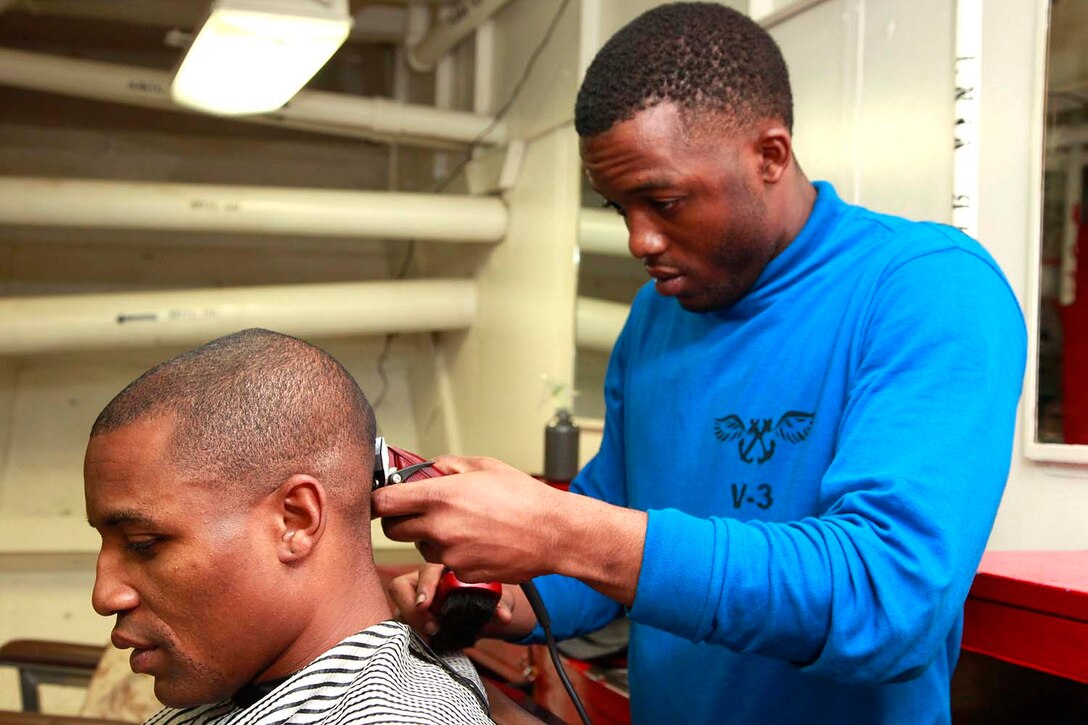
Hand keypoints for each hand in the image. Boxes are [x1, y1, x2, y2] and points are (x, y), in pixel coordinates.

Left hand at [372, 455, 565, 582]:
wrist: (553, 534)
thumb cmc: (524, 498)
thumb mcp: (485, 467)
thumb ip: (449, 466)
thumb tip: (428, 469)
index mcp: (441, 497)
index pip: (385, 502)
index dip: (380, 499)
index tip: (382, 498)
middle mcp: (440, 528)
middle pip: (393, 530)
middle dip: (400, 519)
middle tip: (417, 510)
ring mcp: (450, 555)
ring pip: (420, 547)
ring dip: (428, 536)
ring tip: (459, 524)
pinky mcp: (462, 573)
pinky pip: (444, 562)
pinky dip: (452, 552)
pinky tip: (477, 540)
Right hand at [386, 563, 531, 639]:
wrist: (480, 611)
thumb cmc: (484, 597)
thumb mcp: (494, 600)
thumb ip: (499, 605)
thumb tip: (503, 616)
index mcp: (442, 568)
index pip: (427, 571)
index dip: (425, 586)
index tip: (425, 605)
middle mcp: (421, 581)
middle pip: (400, 586)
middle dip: (409, 607)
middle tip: (429, 627)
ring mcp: (412, 600)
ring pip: (397, 607)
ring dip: (409, 623)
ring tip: (429, 638)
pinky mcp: (408, 617)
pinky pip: (400, 625)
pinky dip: (410, 634)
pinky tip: (425, 643)